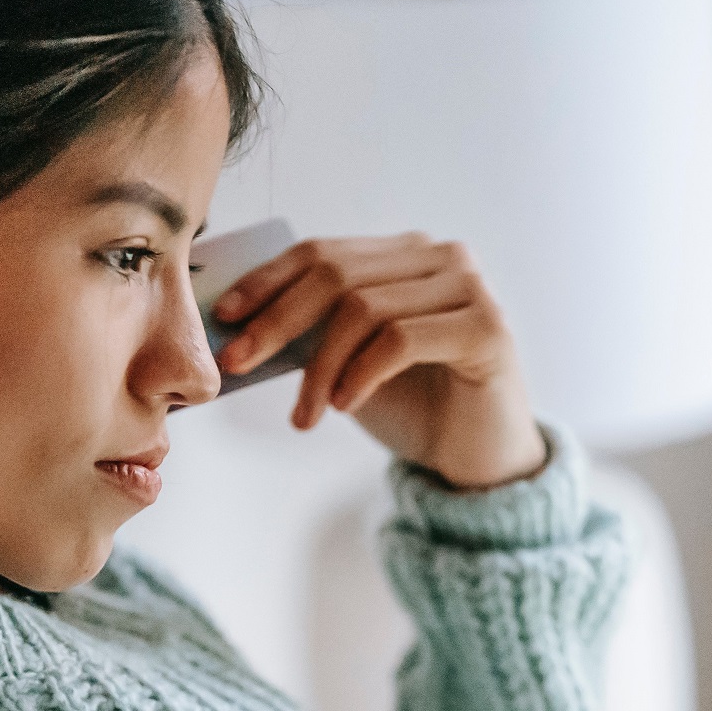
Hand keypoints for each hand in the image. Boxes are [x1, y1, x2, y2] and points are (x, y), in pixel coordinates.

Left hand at [211, 233, 545, 490]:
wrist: (478, 458)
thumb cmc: (415, 407)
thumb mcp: (349, 362)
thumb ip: (312, 332)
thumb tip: (236, 323)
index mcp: (405, 255)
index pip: (322, 252)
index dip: (266, 280)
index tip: (224, 317)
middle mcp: (442, 258)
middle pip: (336, 274)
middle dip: (277, 320)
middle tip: (239, 363)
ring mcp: (469, 289)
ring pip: (364, 309)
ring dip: (320, 366)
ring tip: (307, 412)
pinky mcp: (487, 329)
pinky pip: (400, 339)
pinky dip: (361, 374)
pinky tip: (345, 406)